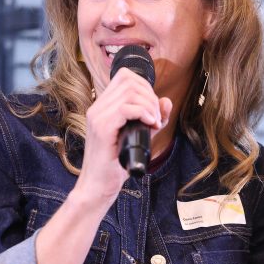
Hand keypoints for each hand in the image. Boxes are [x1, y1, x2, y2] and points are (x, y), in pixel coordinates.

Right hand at [74, 71, 171, 207]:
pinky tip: (149, 125)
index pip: (124, 76)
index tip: (152, 108)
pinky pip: (126, 108)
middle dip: (150, 96)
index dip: (145, 87)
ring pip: (129, 92)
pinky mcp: (102, 129)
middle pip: (129, 80)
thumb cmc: (115, 165)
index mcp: (102, 107)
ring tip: (153, 123)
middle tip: (155, 118)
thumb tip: (166, 101)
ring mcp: (97, 117)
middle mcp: (97, 108)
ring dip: (149, 106)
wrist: (97, 187)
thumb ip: (152, 119)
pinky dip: (143, 113)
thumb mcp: (140, 137)